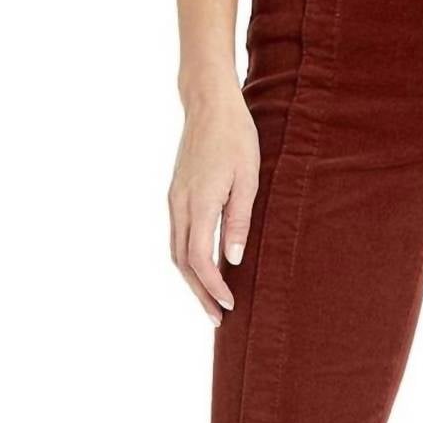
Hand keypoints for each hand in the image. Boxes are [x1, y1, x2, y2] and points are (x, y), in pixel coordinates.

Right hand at [168, 78, 259, 324]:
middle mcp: (179, 204)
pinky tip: (204, 271)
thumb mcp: (248, 179)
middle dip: (200, 294)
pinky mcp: (176, 195)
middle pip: (183, 263)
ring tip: (211, 302)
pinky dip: (189, 261)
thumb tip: (233, 260)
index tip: (230, 305)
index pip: (200, 259)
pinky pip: (178, 237)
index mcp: (198, 202)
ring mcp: (174, 200)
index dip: (213, 287)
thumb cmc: (236, 137)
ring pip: (176, 252)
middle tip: (218, 319)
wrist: (209, 104)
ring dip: (192, 281)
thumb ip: (238, 220)